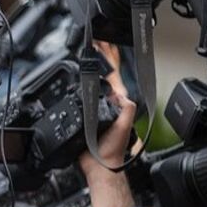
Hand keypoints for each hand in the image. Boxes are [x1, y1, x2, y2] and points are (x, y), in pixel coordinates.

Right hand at [77, 41, 137, 176]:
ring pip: (94, 82)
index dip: (109, 58)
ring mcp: (97, 108)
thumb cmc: (112, 150)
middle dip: (102, 56)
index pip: (113, 75)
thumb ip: (125, 110)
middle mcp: (108, 103)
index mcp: (118, 103)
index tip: (103, 43)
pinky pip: (83, 94)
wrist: (99, 166)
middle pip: (104, 74)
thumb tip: (122, 93)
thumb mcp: (123, 128)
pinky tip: (80, 75)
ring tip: (91, 51)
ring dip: (93, 66)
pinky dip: (81, 82)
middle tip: (97, 40)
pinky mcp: (86, 115)